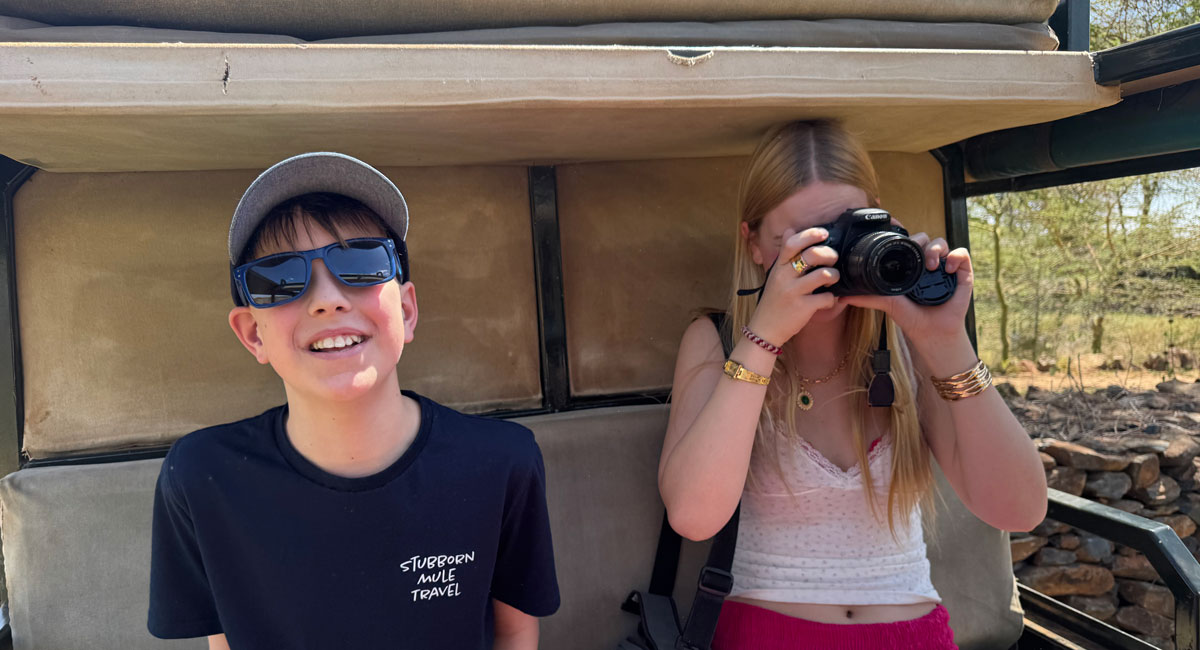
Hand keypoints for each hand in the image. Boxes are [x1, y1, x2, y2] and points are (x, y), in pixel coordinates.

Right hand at [746, 227, 841, 344]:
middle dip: (829, 254)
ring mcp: (793, 292)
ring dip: (834, 276)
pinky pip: (826, 298)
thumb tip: (790, 230)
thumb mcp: (774, 274)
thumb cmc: (773, 300)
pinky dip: (832, 299)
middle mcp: (784, 277)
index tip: (824, 233)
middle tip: (833, 260)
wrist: (764, 329)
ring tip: (832, 280)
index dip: (810, 234)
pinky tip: (827, 300)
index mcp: (778, 267)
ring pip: (823, 275)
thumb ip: (784, 253)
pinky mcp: (802, 308)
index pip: (792, 243)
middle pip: (812, 255)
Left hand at [839, 230, 973, 347]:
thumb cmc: (912, 319)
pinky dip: (955, 256)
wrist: (932, 334)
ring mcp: (945, 267)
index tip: (900, 244)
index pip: (908, 244)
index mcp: (911, 267)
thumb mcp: (888, 304)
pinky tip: (947, 269)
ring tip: (931, 266)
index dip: (905, 239)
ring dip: (935, 248)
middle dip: (920, 240)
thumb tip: (843, 296)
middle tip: (917, 257)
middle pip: (924, 238)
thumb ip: (868, 298)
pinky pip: (962, 254)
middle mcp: (927, 264)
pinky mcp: (962, 273)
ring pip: (942, 241)